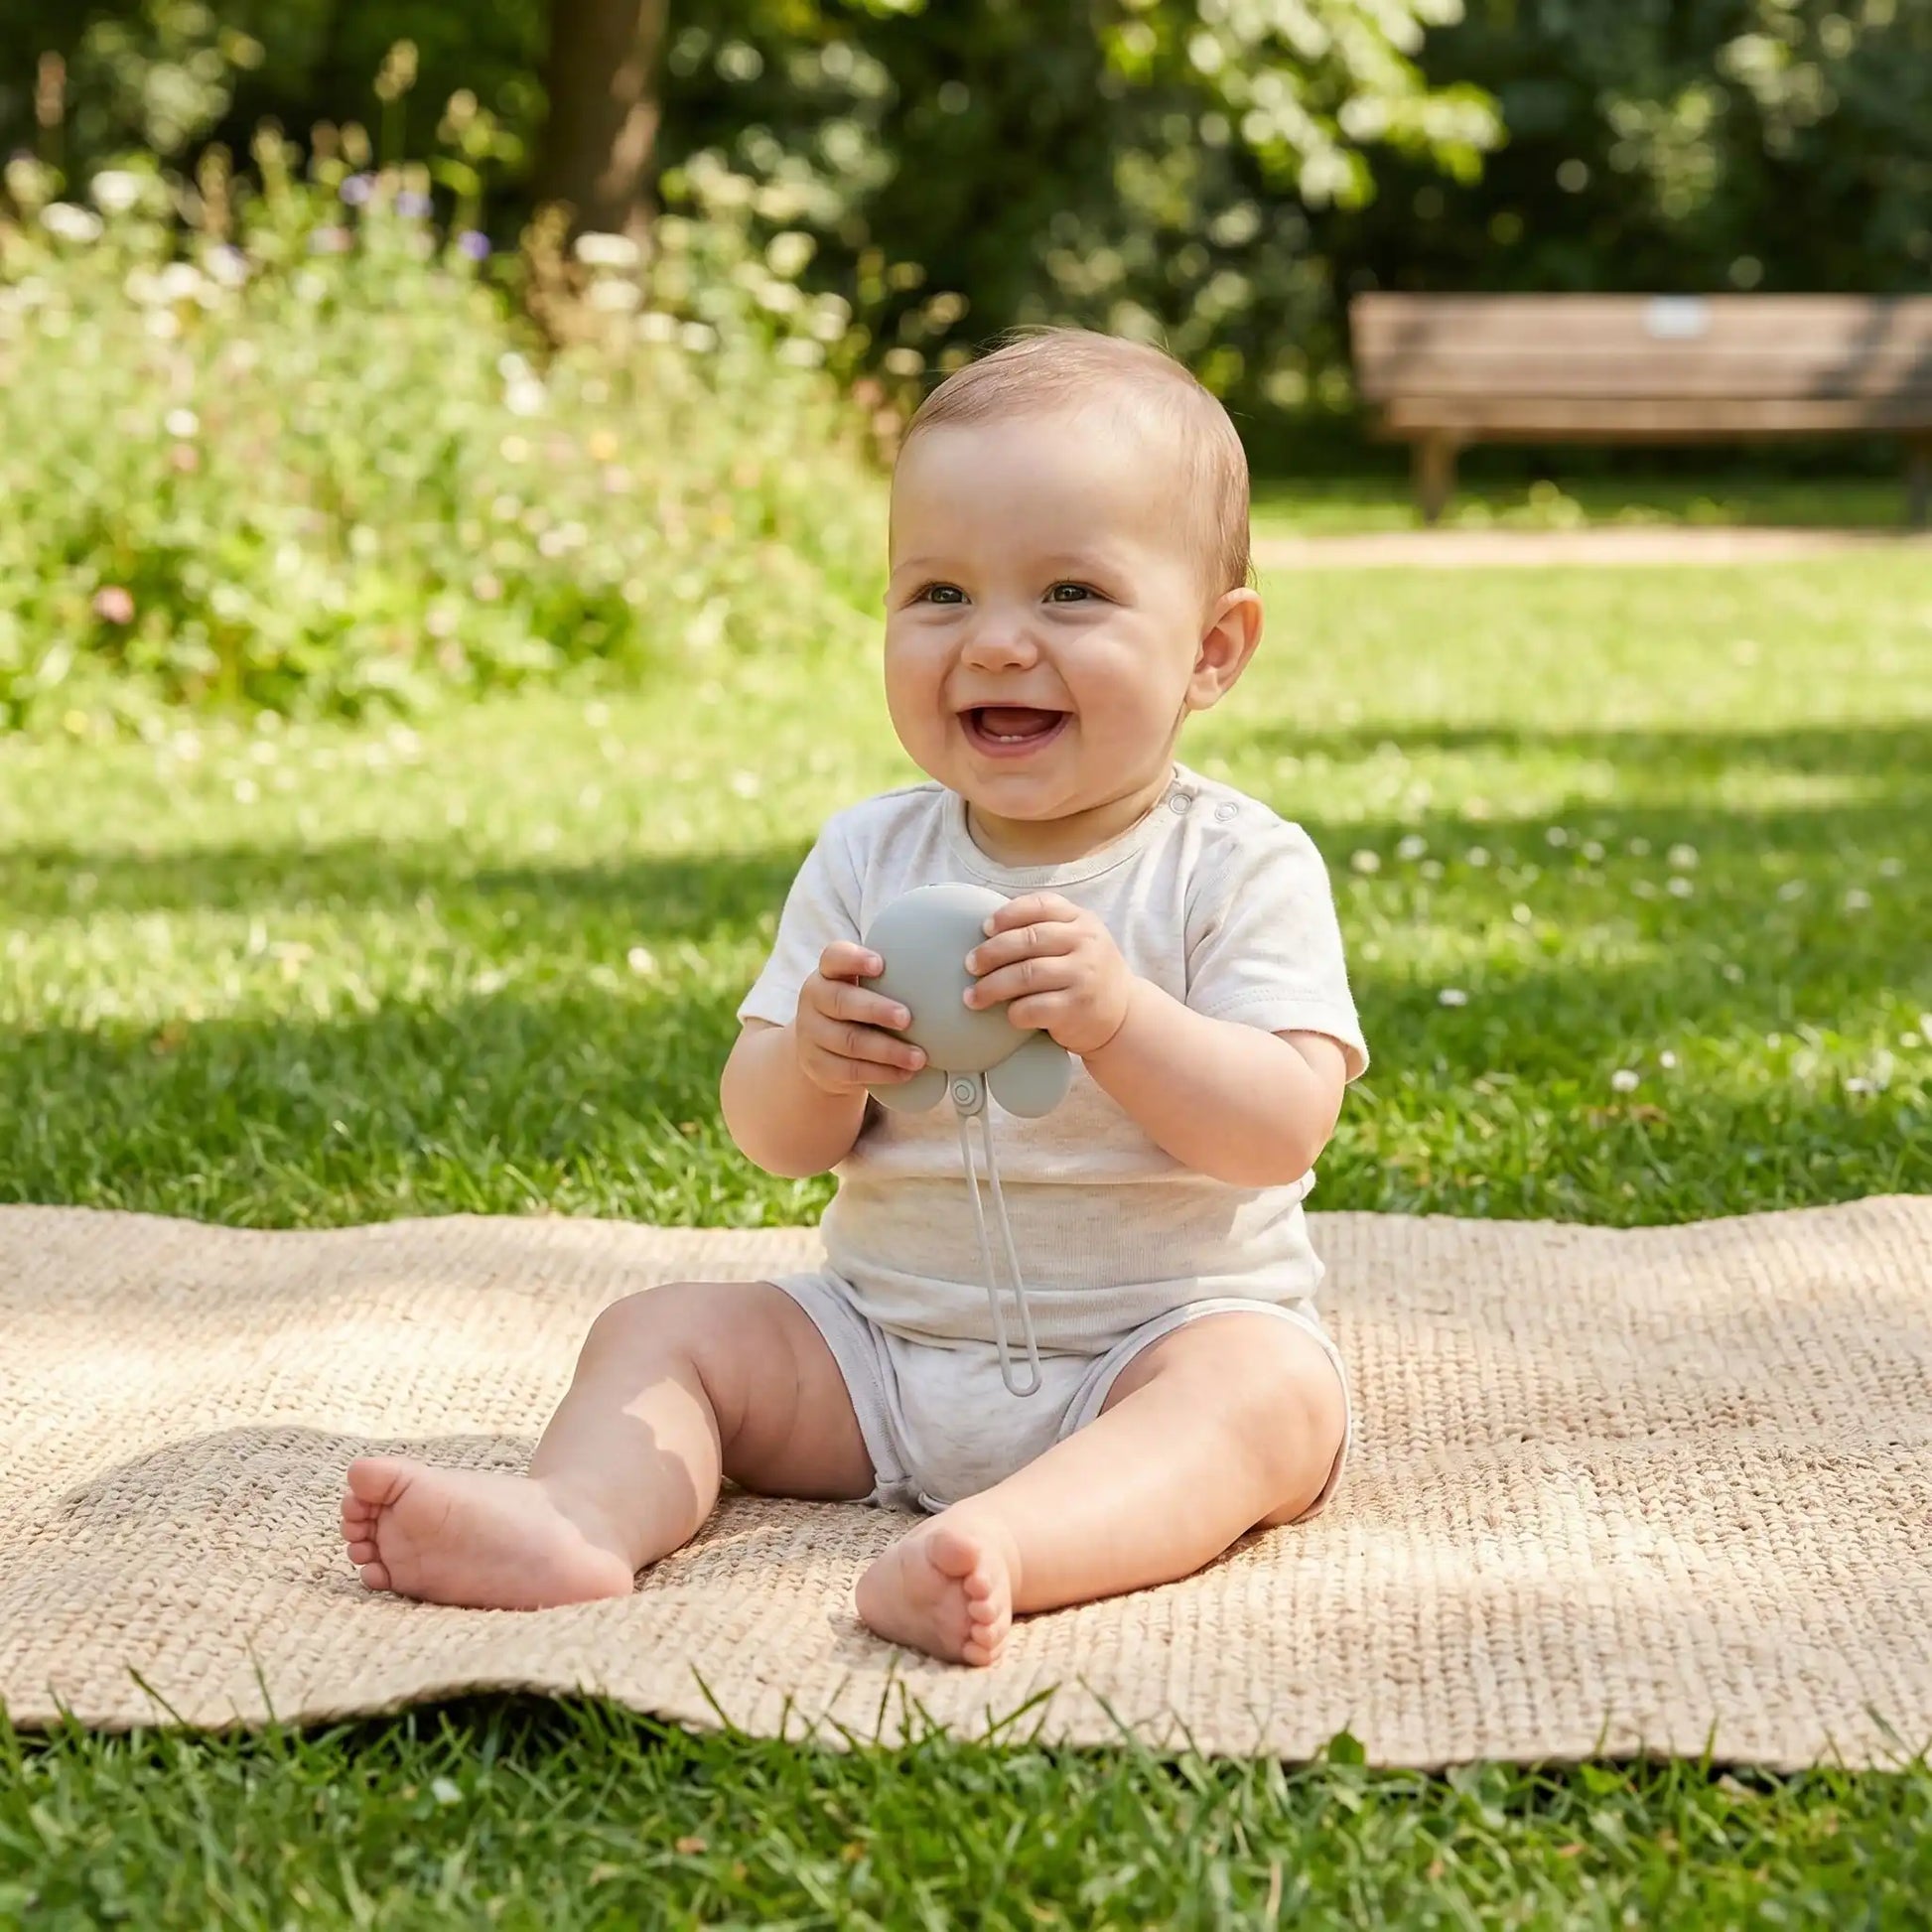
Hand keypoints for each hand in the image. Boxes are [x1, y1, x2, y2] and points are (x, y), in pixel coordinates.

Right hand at [791, 941, 927, 1096]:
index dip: (854, 959)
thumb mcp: (862, 989)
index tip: (880, 965)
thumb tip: (945, 970)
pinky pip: (851, 1070)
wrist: (823, 1053)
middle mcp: (814, 1000)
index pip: (834, 957)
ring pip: (849, 1041)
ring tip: (919, 1057)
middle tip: (907, 1018)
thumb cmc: (856, 1011)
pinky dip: (882, 1073)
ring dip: (888, 1050)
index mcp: (828, 973)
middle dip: (876, 1009)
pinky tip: (904, 1073)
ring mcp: (812, 1034)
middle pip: (841, 1001)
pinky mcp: (819, 1065)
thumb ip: (891, 977)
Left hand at [963, 891, 1132, 1057]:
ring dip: (991, 987)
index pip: (1040, 905)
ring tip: (973, 996)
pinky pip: (1033, 1007)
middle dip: (991, 953)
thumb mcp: (1078, 940)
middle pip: (1027, 940)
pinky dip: (1014, 1012)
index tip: (984, 928)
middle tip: (970, 965)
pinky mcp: (1077, 1008)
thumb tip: (986, 930)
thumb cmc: (1085, 974)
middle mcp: (1086, 943)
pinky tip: (1008, 1015)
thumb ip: (1045, 928)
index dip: (1008, 914)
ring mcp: (1084, 975)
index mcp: (1082, 920)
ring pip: (1025, 975)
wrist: (1124, 1016)